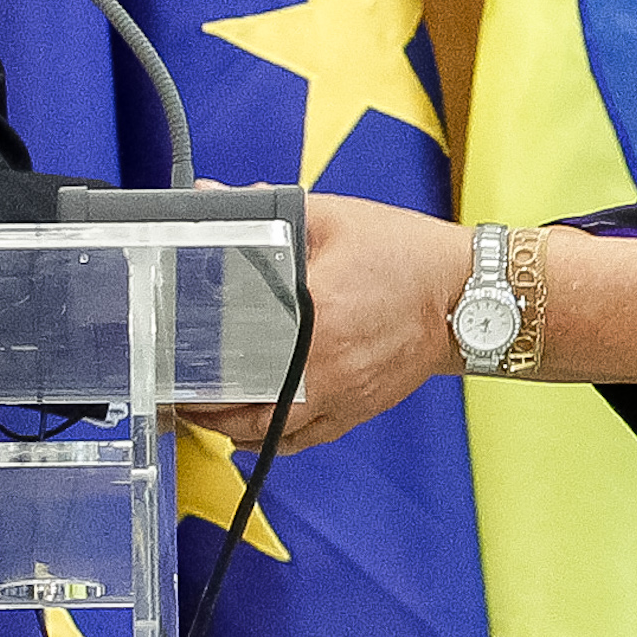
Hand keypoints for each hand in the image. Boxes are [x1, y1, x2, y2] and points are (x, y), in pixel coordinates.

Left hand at [188, 194, 470, 455]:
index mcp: (314, 315)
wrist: (465, 299)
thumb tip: (217, 194)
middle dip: (200, 402)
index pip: (236, 347)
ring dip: (224, 427)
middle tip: (172, 389)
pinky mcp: (353, 411)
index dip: (195, 359)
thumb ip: (272, 209)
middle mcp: (324, 367)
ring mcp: (339, 396)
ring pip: (264, 431)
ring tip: (197, 412)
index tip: (170, 354)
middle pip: (242, 403)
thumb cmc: (406, 257)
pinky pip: (298, 442)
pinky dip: (265, 441)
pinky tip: (244, 432)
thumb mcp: (337, 218)